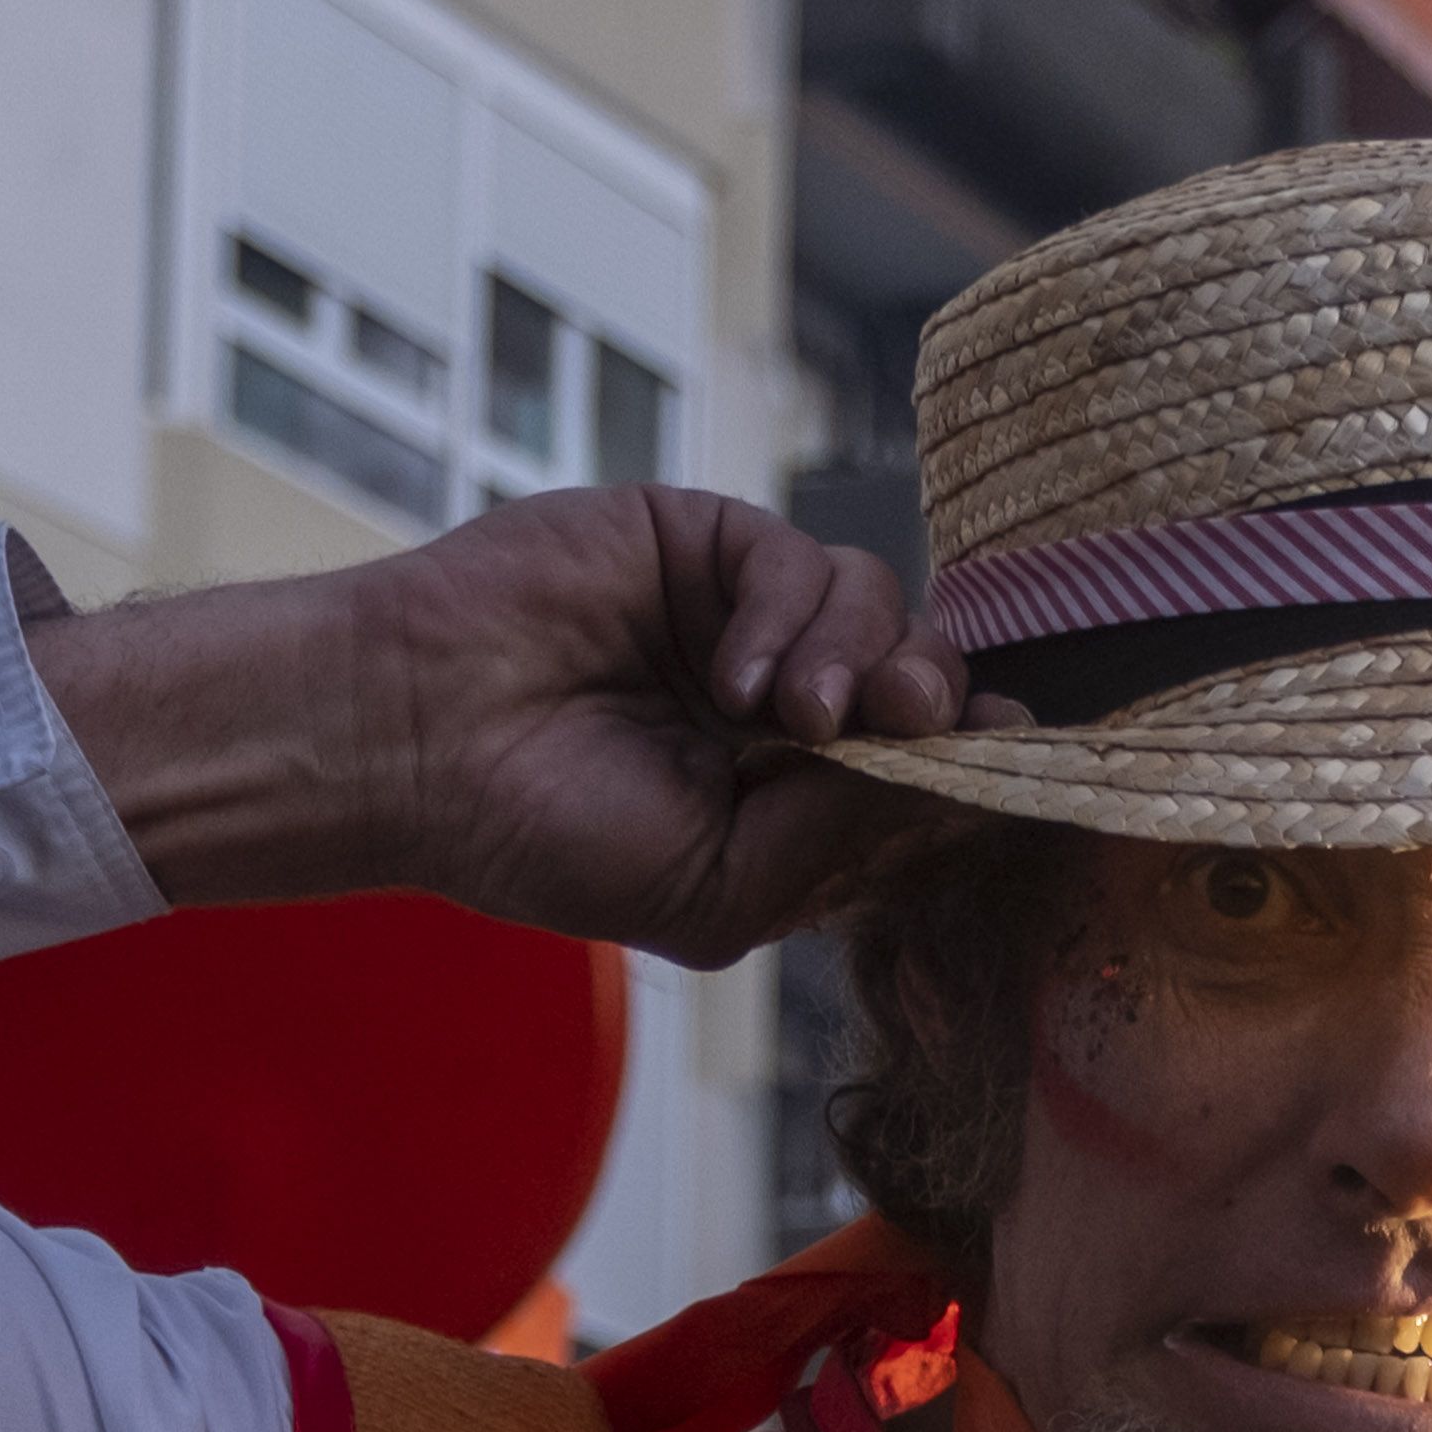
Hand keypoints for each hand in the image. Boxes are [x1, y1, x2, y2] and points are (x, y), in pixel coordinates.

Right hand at [24, 490, 1001, 964]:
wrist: (414, 745)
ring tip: (791, 713)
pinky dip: (794, 617)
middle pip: (930, 682)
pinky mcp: (706, 544)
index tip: (1017, 762)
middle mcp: (788, 708)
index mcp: (797, 797)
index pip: (932, 772)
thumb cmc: (544, 836)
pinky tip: (733, 679)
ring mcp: (749, 620)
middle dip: (941, 703)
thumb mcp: (720, 887)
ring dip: (863, 661)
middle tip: (909, 722)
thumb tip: (963, 769)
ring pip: (884, 610)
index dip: (984, 762)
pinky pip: (807, 560)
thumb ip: (842, 837)